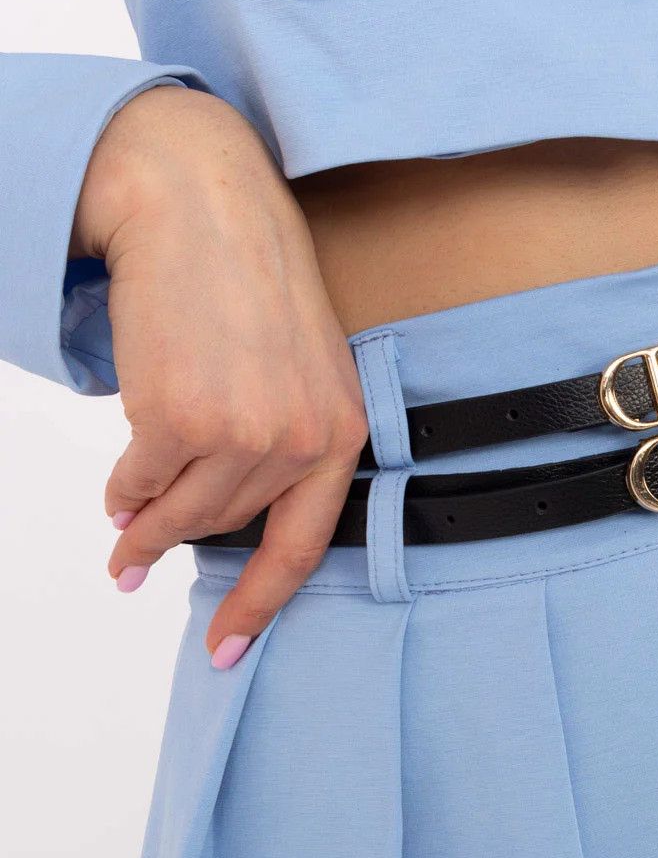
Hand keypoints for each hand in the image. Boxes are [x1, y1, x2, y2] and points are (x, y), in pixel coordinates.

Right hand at [72, 85, 367, 664]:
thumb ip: (282, 441)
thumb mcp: (300, 365)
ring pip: (182, 513)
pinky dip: (123, 491)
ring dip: (146, 525)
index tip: (227, 651)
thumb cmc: (247, 279)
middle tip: (137, 558)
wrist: (199, 206)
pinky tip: (117, 489)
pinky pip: (140, 484)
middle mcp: (300, 439)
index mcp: (341, 430)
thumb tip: (224, 520)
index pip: (303, 547)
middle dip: (181, 541)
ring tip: (125, 529)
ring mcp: (241, 432)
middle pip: (229, 527)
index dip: (260, 607)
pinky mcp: (179, 417)